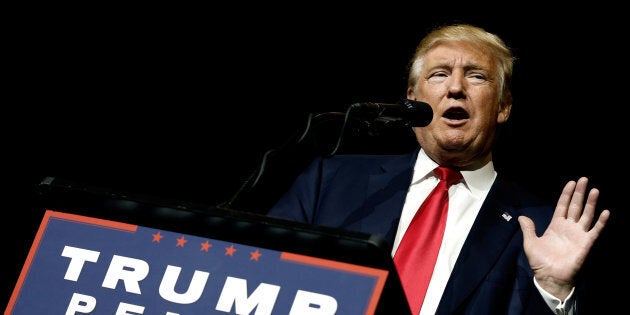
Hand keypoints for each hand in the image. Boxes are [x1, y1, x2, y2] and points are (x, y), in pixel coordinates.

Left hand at [517, 177, 609, 299]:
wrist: (550, 277)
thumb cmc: (540, 262)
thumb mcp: (530, 243)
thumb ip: (528, 229)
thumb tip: (522, 217)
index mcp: (556, 225)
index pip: (563, 206)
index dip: (567, 194)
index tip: (572, 182)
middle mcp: (568, 227)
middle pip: (575, 206)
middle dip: (580, 193)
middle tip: (584, 179)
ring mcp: (578, 234)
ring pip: (586, 215)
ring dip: (591, 203)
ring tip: (595, 190)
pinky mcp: (585, 243)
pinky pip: (595, 231)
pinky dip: (600, 222)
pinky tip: (605, 212)